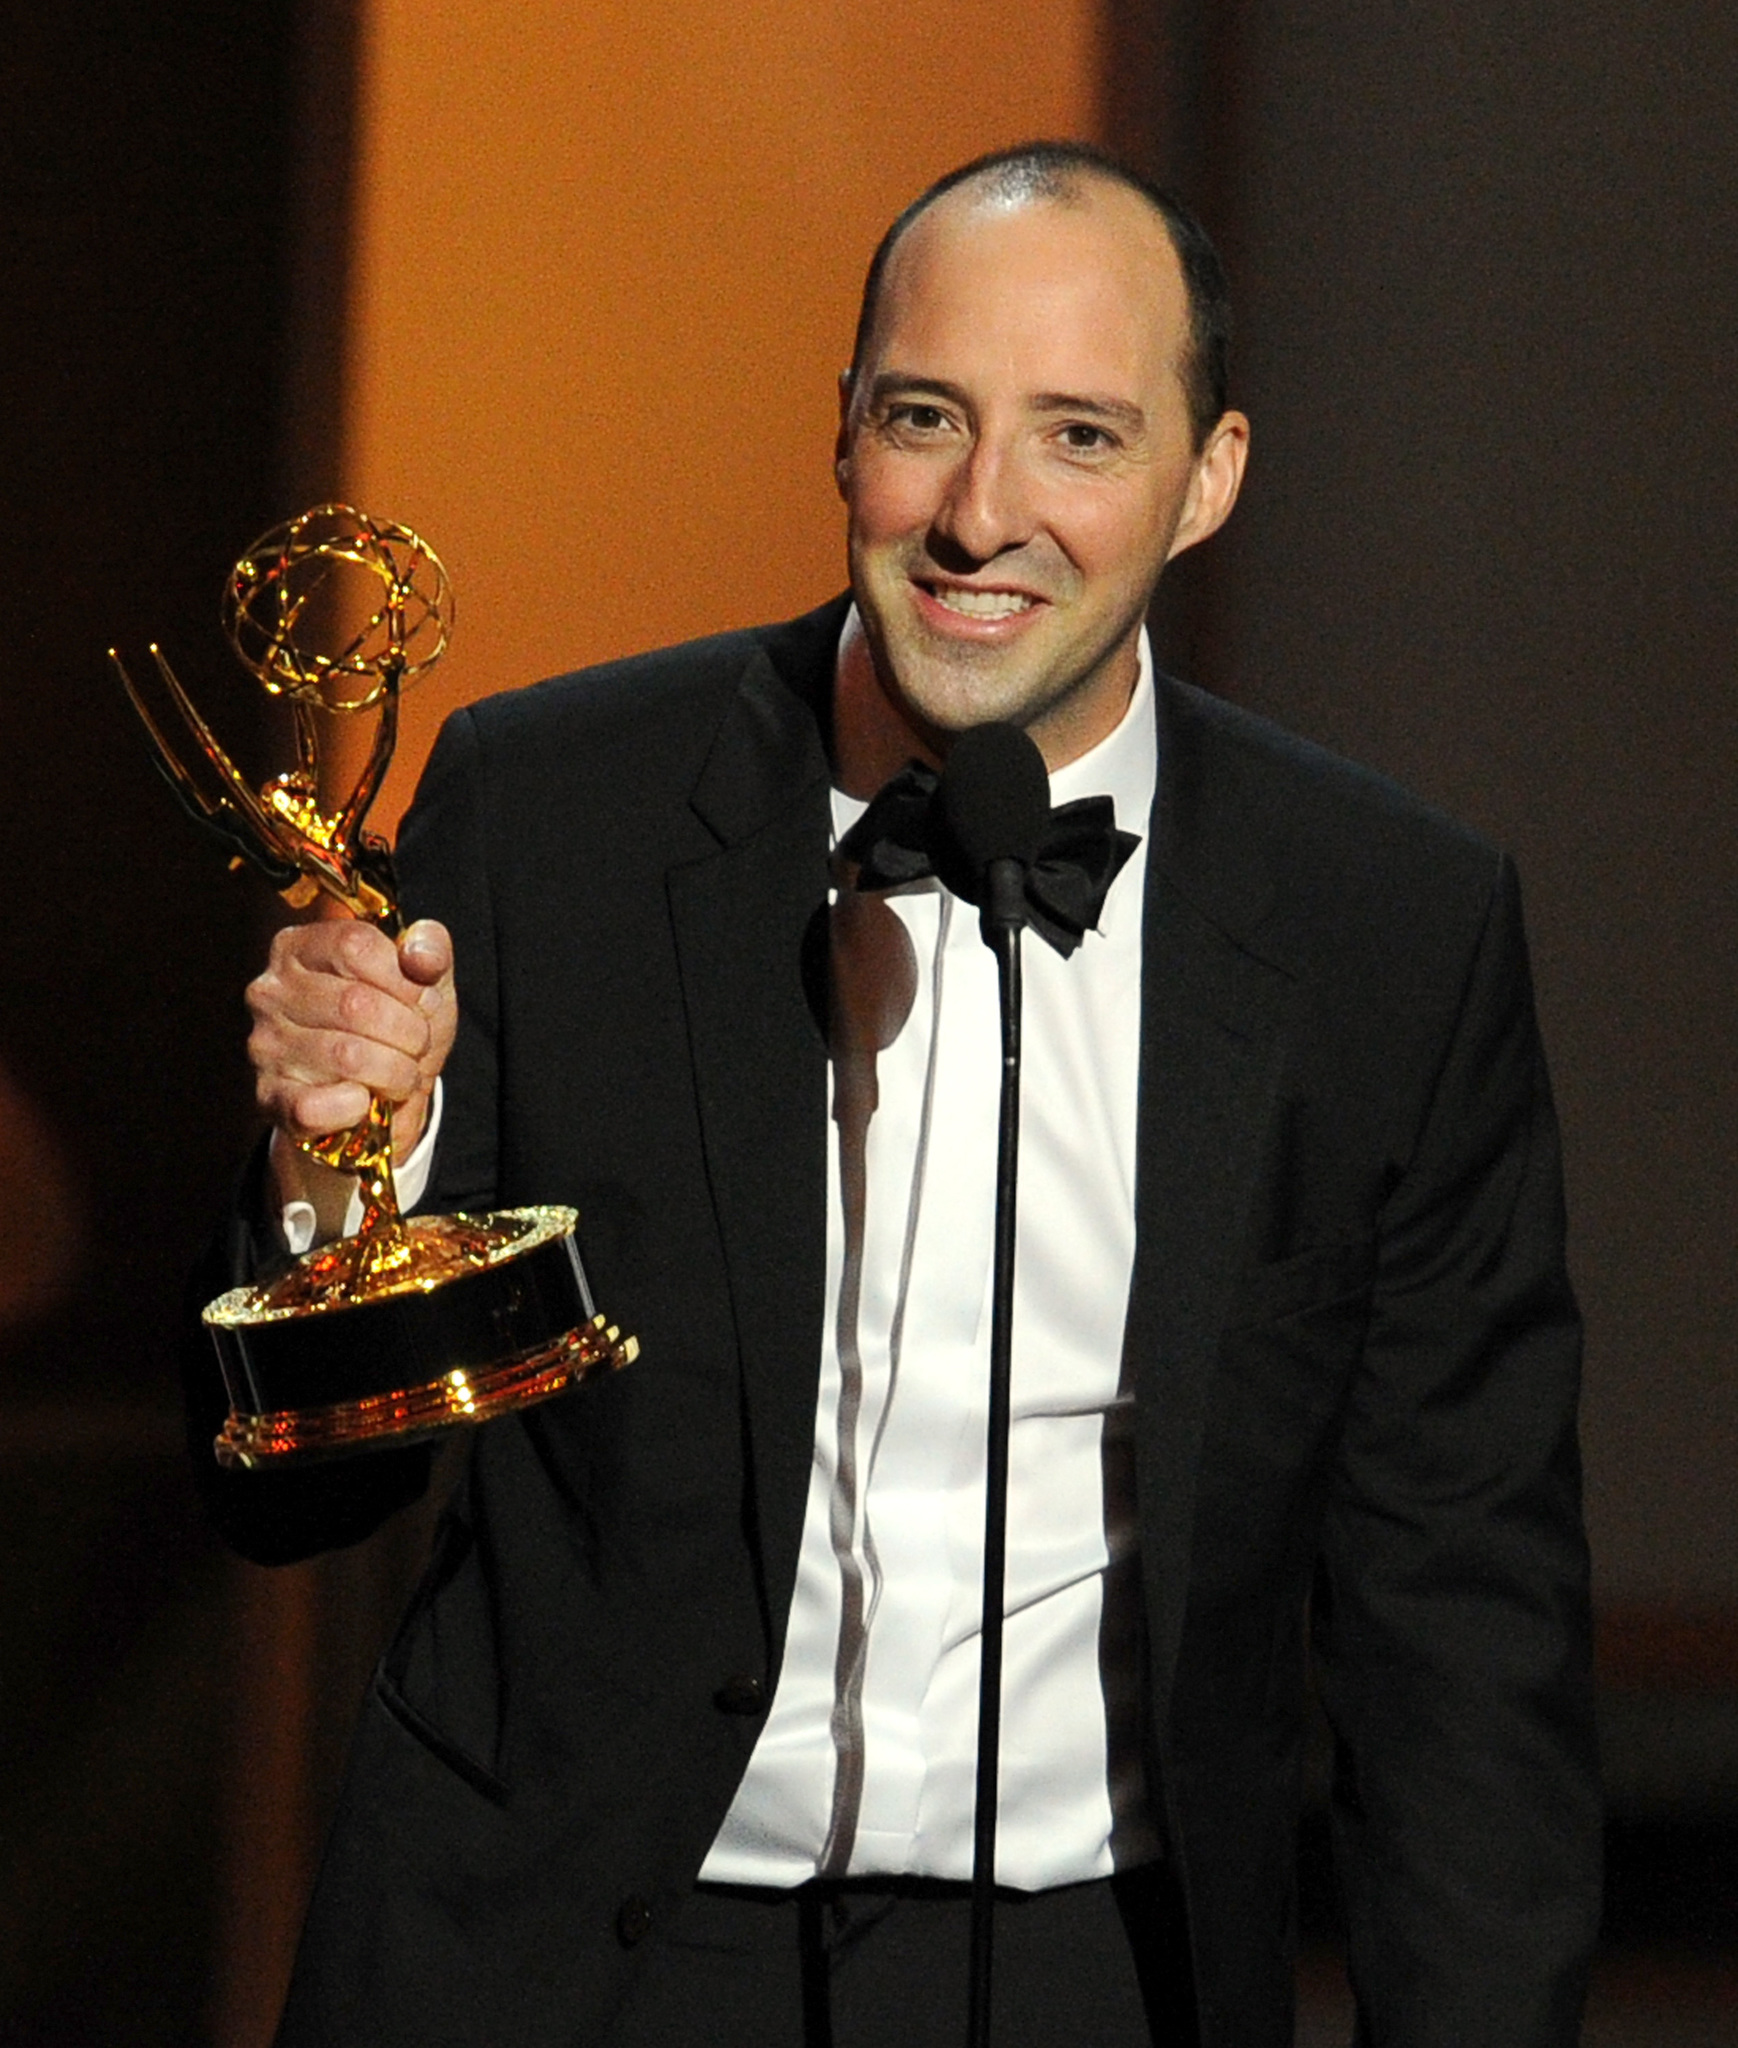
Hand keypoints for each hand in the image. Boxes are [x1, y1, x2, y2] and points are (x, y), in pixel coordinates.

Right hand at [246, 919, 455, 1219]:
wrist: (385, 1099)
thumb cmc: (398, 1026)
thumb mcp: (425, 978)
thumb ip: (430, 948)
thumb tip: (419, 956)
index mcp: (300, 948)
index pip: (355, 945)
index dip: (404, 979)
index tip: (422, 1001)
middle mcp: (271, 992)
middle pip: (356, 1003)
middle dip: (409, 1031)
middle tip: (418, 1045)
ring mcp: (265, 1045)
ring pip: (347, 1056)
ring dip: (396, 1072)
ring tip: (402, 1074)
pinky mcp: (269, 1098)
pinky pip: (317, 1107)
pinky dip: (356, 1108)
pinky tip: (364, 1100)